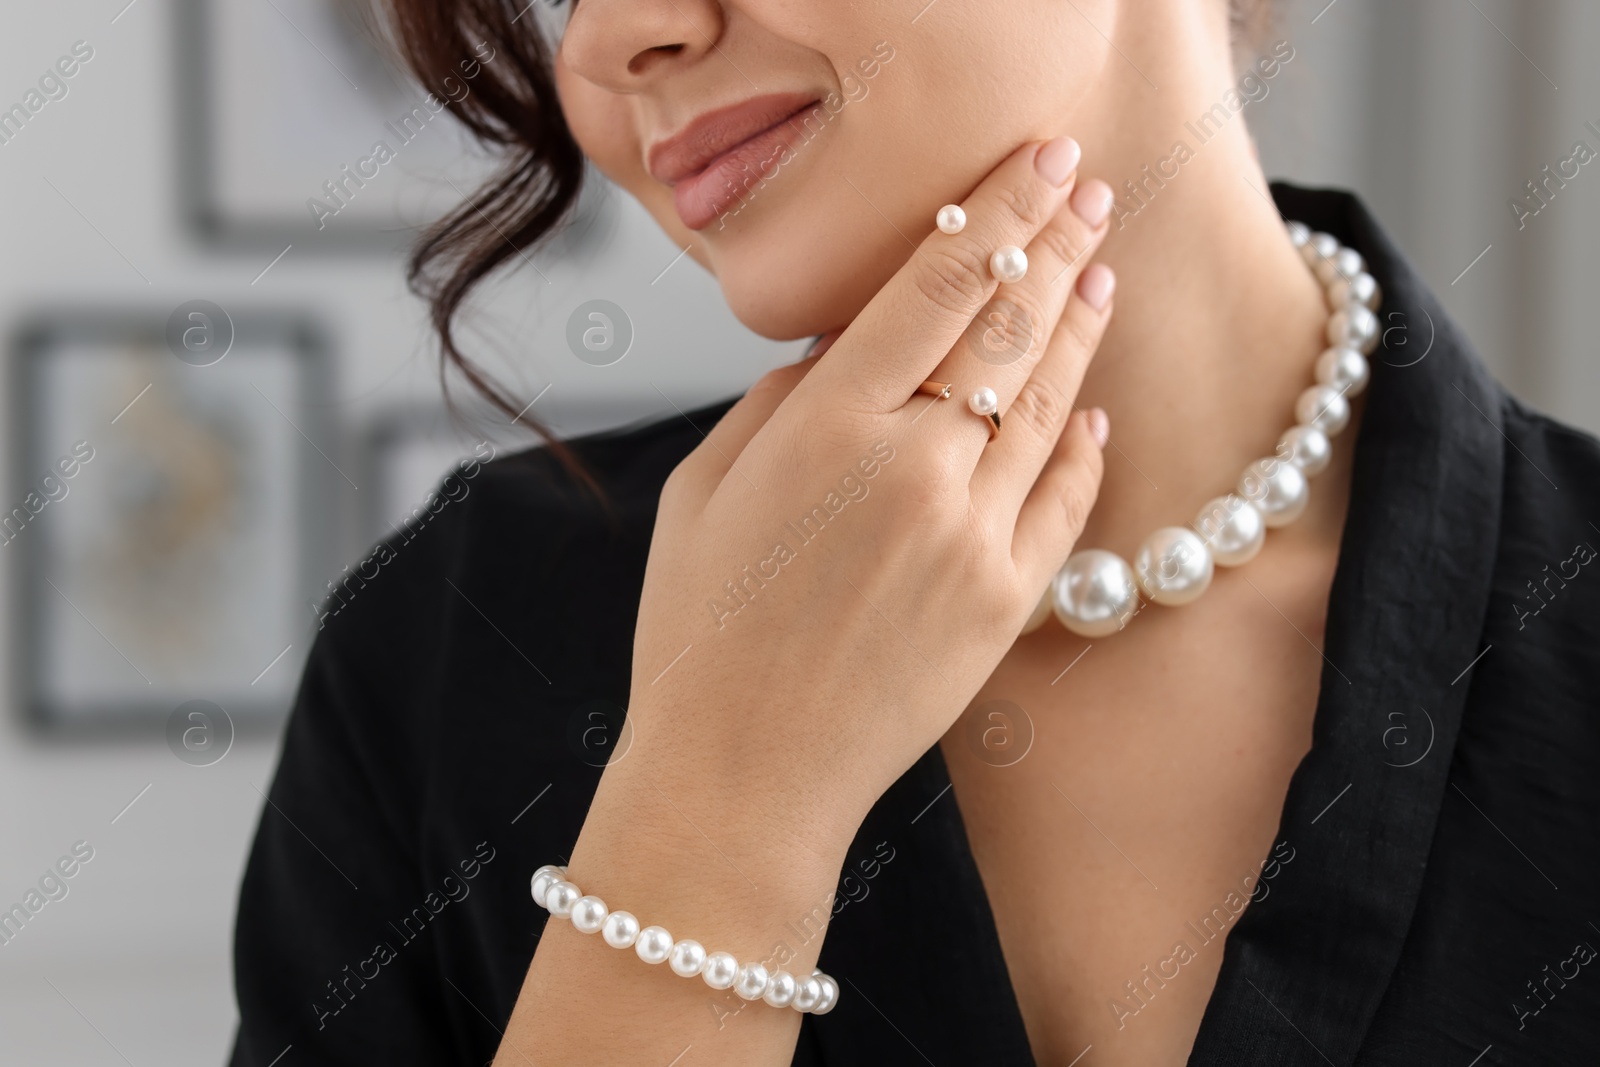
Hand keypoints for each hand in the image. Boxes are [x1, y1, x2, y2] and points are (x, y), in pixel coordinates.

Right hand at [627, 136, 1114, 854]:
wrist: (742, 774)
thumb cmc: (700, 630)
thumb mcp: (705, 488)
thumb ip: (781, 400)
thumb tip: (848, 344)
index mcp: (827, 425)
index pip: (939, 282)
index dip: (999, 209)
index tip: (1037, 163)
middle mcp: (913, 466)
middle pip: (1009, 325)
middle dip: (1055, 243)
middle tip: (1088, 188)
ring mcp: (972, 536)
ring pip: (1050, 403)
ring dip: (1080, 327)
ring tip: (1100, 269)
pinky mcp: (1006, 602)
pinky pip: (1066, 500)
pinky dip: (1085, 446)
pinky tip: (1092, 406)